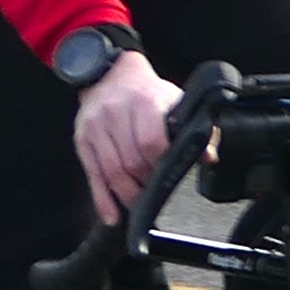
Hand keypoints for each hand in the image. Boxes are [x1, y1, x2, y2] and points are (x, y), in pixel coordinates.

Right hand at [71, 49, 183, 225]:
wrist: (109, 74)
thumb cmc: (147, 92)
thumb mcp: (175, 101)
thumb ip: (194, 128)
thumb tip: (208, 157)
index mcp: (143, 102)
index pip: (151, 143)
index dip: (161, 165)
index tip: (169, 175)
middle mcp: (115, 114)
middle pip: (130, 162)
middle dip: (146, 184)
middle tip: (157, 192)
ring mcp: (95, 127)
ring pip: (111, 172)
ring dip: (127, 194)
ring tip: (140, 204)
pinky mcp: (82, 139)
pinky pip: (92, 175)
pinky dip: (102, 199)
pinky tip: (112, 215)